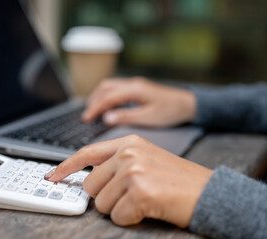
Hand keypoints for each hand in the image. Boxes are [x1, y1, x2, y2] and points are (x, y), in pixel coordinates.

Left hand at [46, 135, 211, 227]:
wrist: (209, 192)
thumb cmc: (176, 179)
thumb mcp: (145, 159)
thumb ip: (116, 163)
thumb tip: (89, 179)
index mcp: (128, 143)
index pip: (86, 153)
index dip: (65, 167)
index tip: (52, 176)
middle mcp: (128, 153)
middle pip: (91, 185)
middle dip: (106, 197)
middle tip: (130, 196)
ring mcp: (133, 171)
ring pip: (102, 204)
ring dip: (120, 209)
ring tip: (143, 200)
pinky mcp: (140, 191)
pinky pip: (118, 217)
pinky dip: (131, 219)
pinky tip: (149, 209)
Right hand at [82, 77, 196, 127]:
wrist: (188, 104)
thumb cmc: (171, 111)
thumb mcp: (149, 117)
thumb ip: (126, 117)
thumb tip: (107, 118)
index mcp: (135, 89)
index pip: (108, 97)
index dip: (95, 108)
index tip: (86, 119)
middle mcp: (133, 84)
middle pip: (105, 87)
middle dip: (94, 101)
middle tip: (87, 116)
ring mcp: (135, 84)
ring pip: (110, 86)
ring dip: (99, 97)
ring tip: (93, 110)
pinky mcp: (137, 88)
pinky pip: (116, 88)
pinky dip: (107, 96)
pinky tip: (106, 105)